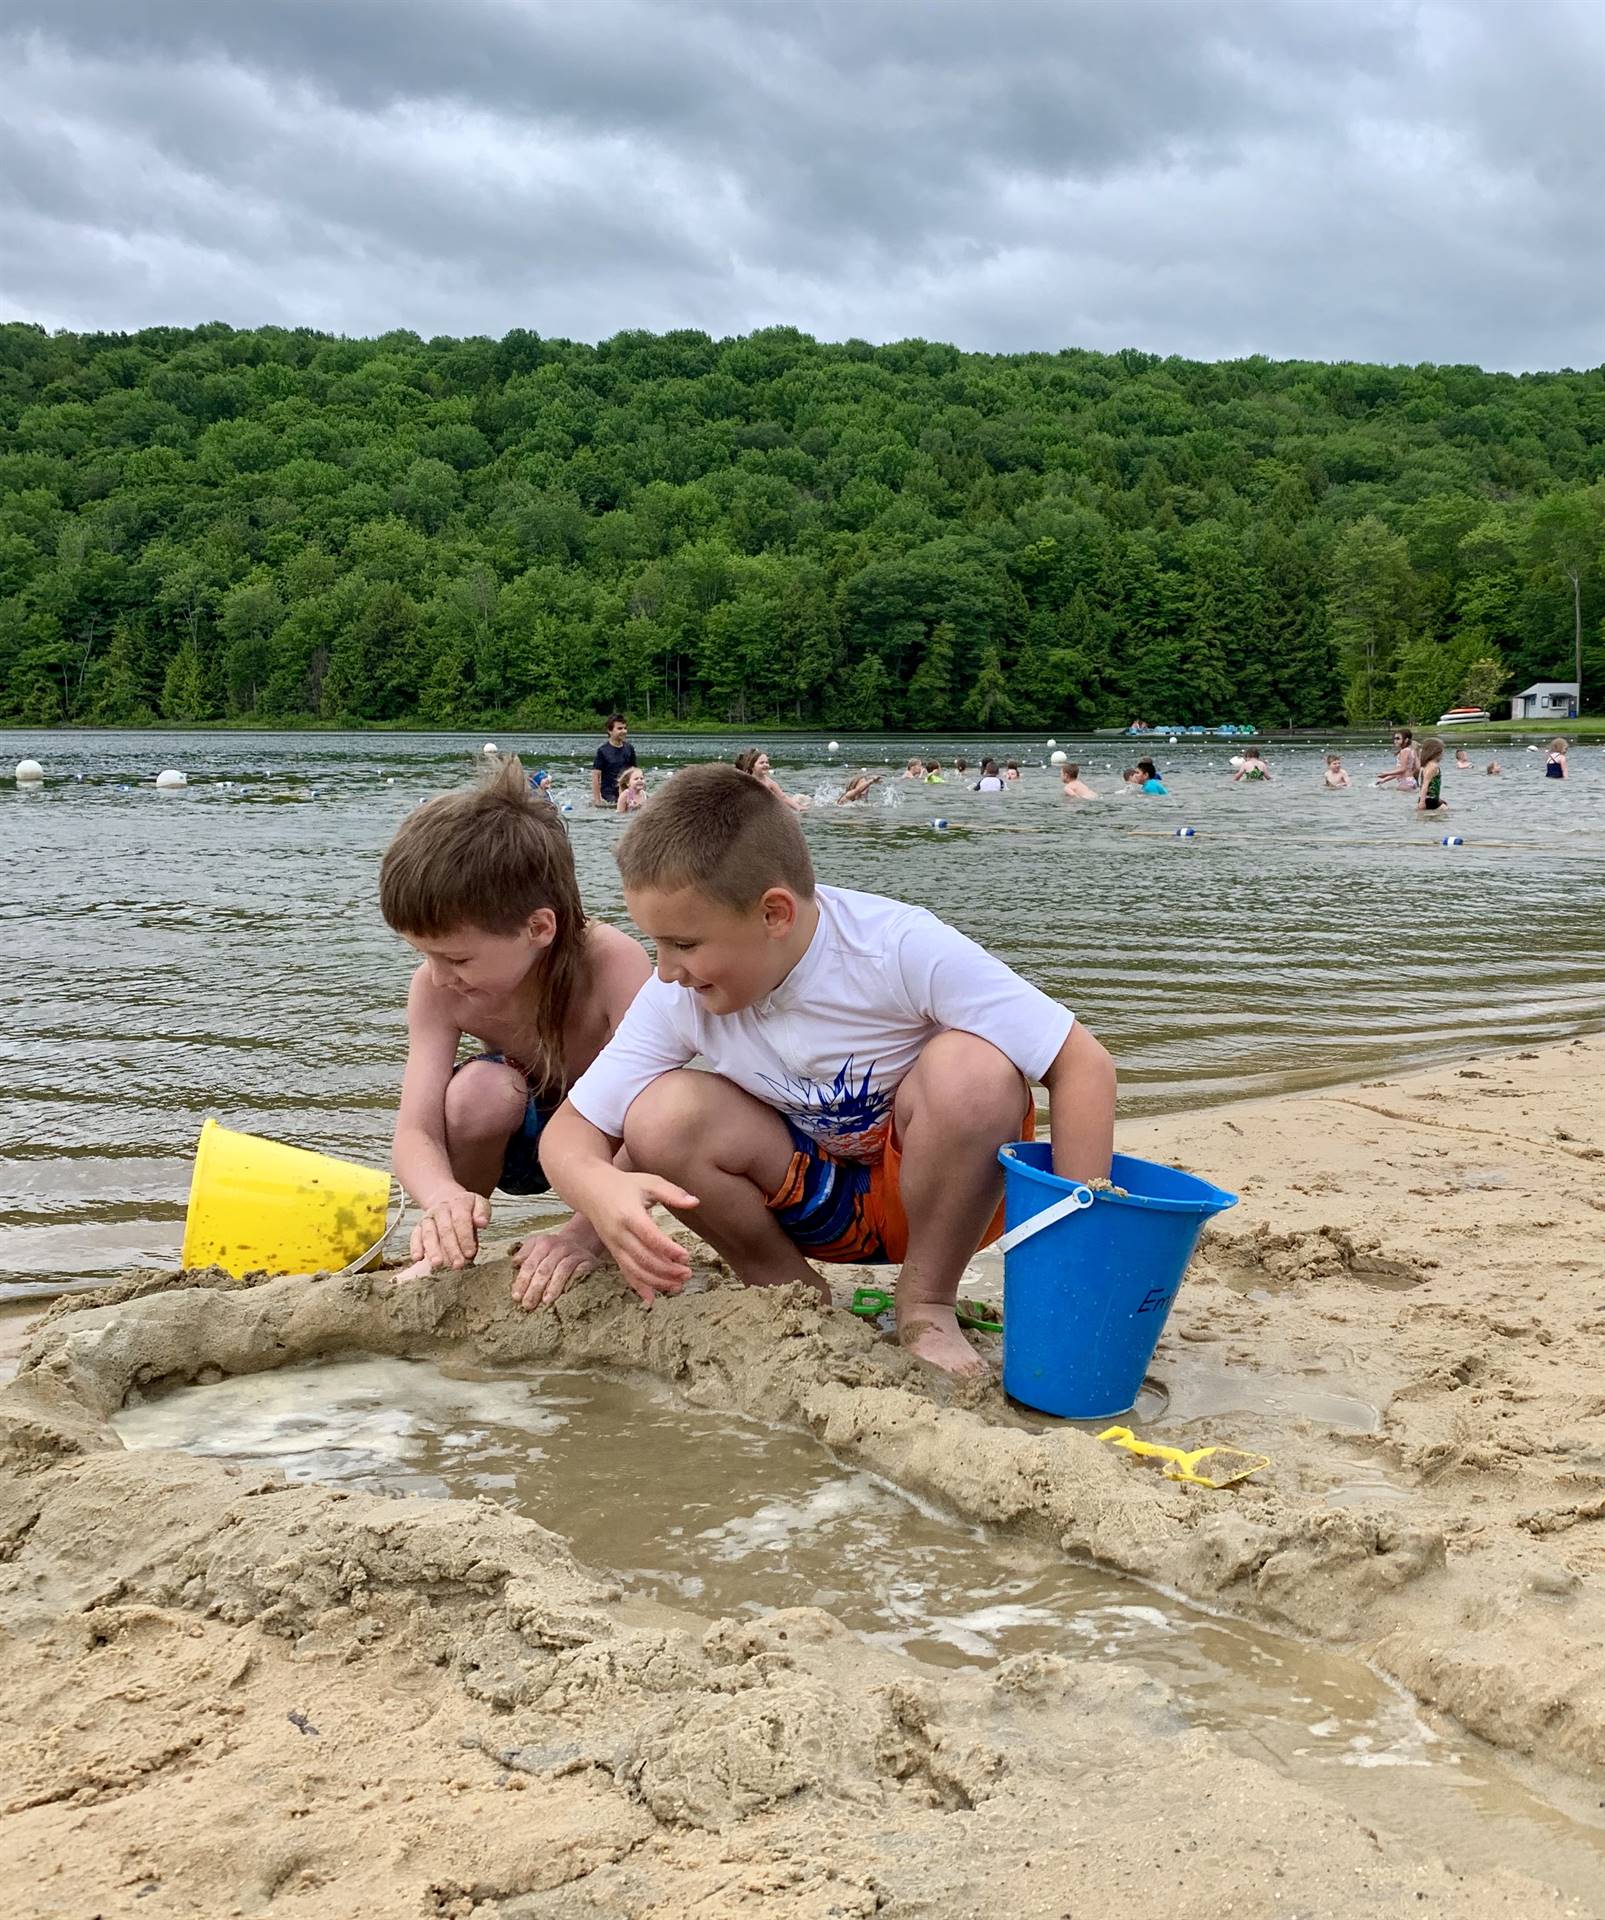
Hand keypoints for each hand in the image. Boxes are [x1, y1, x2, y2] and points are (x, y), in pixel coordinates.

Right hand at [408, 1188, 490, 1269]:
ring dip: (433, 1250)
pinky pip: (415, 1236)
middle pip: (445, 1229)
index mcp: (458, 1203)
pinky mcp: (419, 1227)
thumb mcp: (479, 1205)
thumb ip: (482, 1213)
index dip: (465, 1237)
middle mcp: (441, 1209)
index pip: (461, 1220)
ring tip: (437, 1264)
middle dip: (451, 1249)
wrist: (448, 1201)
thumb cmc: (467, 1209)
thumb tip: (481, 1222)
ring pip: (429, 1234)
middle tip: (457, 1264)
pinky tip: (418, 1258)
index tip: (470, 1253)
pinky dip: (415, 1247)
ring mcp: (428, 1218)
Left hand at [509, 1219, 604, 1310]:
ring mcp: (574, 1253)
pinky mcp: (588, 1261)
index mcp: (543, 1244)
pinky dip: (573, 1282)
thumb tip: (514, 1264)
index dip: (522, 1281)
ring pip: (562, 1271)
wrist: (579, 1242)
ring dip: (553, 1287)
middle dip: (534, 1288)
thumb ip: (524, 1254)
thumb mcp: (536, 1245)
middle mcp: (558, 1247)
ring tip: (546, 1301)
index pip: (530, 1265)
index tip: (517, 1297)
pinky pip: (580, 1272)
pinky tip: (568, 1293)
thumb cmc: (553, 1250)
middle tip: (528, 1305)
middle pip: (544, 1270)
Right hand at [584, 1172, 699, 1303]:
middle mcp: (619, 1233)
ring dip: (656, 1281)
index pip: (650, 1237)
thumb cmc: (624, 1184)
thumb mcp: (649, 1182)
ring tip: (677, 1285)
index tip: (686, 1256)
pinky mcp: (613, 1252)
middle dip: (666, 1270)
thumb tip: (695, 1202)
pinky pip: (625, 1272)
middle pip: (643, 1258)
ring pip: (634, 1270)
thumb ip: (672, 1193)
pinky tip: (652, 1299)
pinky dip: (638, 1286)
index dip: (668, 1249)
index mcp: (629, 1214)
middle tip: (687, 1273)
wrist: (591, 1189)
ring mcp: (614, 1245)